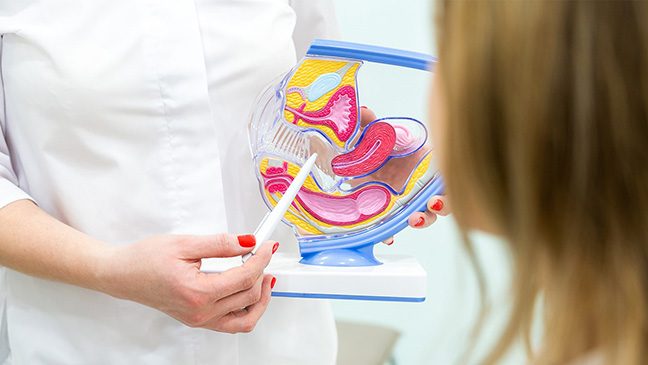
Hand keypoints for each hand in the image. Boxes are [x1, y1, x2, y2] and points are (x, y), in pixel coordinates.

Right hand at [98, 234, 276, 332]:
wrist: (122, 275)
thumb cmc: (145, 259)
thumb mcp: (184, 243)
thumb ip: (220, 244)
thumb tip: (247, 242)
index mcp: (197, 292)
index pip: (244, 278)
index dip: (261, 259)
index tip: (268, 246)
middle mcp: (200, 312)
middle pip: (248, 296)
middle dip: (262, 273)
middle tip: (263, 254)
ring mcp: (200, 320)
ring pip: (246, 318)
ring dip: (261, 298)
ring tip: (264, 277)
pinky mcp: (199, 320)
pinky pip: (233, 324)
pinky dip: (247, 311)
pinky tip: (249, 293)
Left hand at [353, 107, 448, 243]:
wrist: (358, 163)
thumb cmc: (374, 148)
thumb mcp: (372, 134)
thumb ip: (370, 123)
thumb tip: (364, 110)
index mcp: (425, 162)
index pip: (448, 172)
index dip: (453, 180)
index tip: (450, 181)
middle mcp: (421, 183)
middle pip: (445, 197)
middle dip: (444, 204)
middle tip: (433, 203)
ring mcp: (408, 199)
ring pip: (425, 214)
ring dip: (423, 219)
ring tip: (413, 220)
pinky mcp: (391, 212)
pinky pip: (396, 226)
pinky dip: (393, 232)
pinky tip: (388, 237)